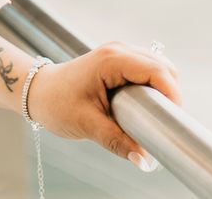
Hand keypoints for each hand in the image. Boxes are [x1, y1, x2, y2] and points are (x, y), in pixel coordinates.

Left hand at [25, 42, 181, 171]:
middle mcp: (119, 51)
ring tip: (154, 118)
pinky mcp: (119, 61)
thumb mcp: (87, 124)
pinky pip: (148, 70)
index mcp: (112, 61)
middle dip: (169, 95)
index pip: (158, 72)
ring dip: (162, 91)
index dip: (172, 96)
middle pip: (164, 68)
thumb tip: (144, 161)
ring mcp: (120, 53)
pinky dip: (153, 87)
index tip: (173, 122)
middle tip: (163, 124)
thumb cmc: (56, 104)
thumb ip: (117, 142)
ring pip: (159, 67)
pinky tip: (146, 107)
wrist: (38, 92)